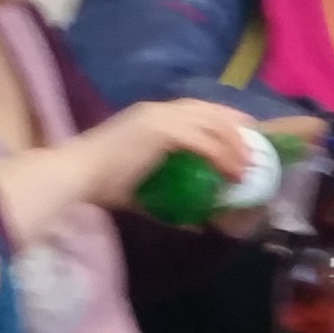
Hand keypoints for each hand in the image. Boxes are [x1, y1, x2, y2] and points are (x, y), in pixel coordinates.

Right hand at [77, 99, 265, 209]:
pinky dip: (221, 155)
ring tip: (247, 166)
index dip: (222, 118)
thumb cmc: (100, 184)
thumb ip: (166, 202)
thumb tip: (195, 223)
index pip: (196, 109)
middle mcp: (158, 111)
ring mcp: (160, 117)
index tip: (243, 134)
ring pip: (212, 124)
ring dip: (234, 145)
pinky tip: (231, 171)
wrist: (77, 175)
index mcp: (150, 117)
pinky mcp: (162, 130)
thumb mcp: (140, 191)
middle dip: (236, 127)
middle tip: (255, 147)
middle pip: (210, 111)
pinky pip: (203, 140)